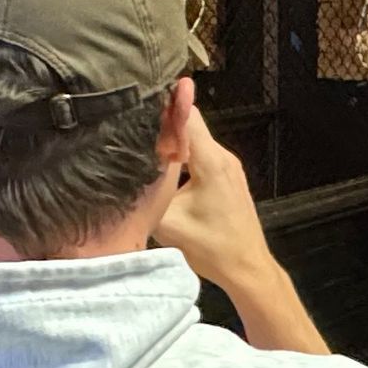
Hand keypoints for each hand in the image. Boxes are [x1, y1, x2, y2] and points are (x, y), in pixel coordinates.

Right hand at [149, 104, 274, 290]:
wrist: (247, 269)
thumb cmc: (212, 249)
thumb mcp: (167, 223)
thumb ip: (145, 194)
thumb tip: (120, 177)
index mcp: (210, 162)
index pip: (187, 116)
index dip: (164, 106)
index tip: (140, 99)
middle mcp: (223, 157)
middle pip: (190, 124)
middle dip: (163, 125)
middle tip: (134, 131)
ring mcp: (229, 166)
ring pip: (195, 140)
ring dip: (172, 143)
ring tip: (145, 151)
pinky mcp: (228, 176)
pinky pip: (202, 154)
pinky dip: (183, 156)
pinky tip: (165, 170)